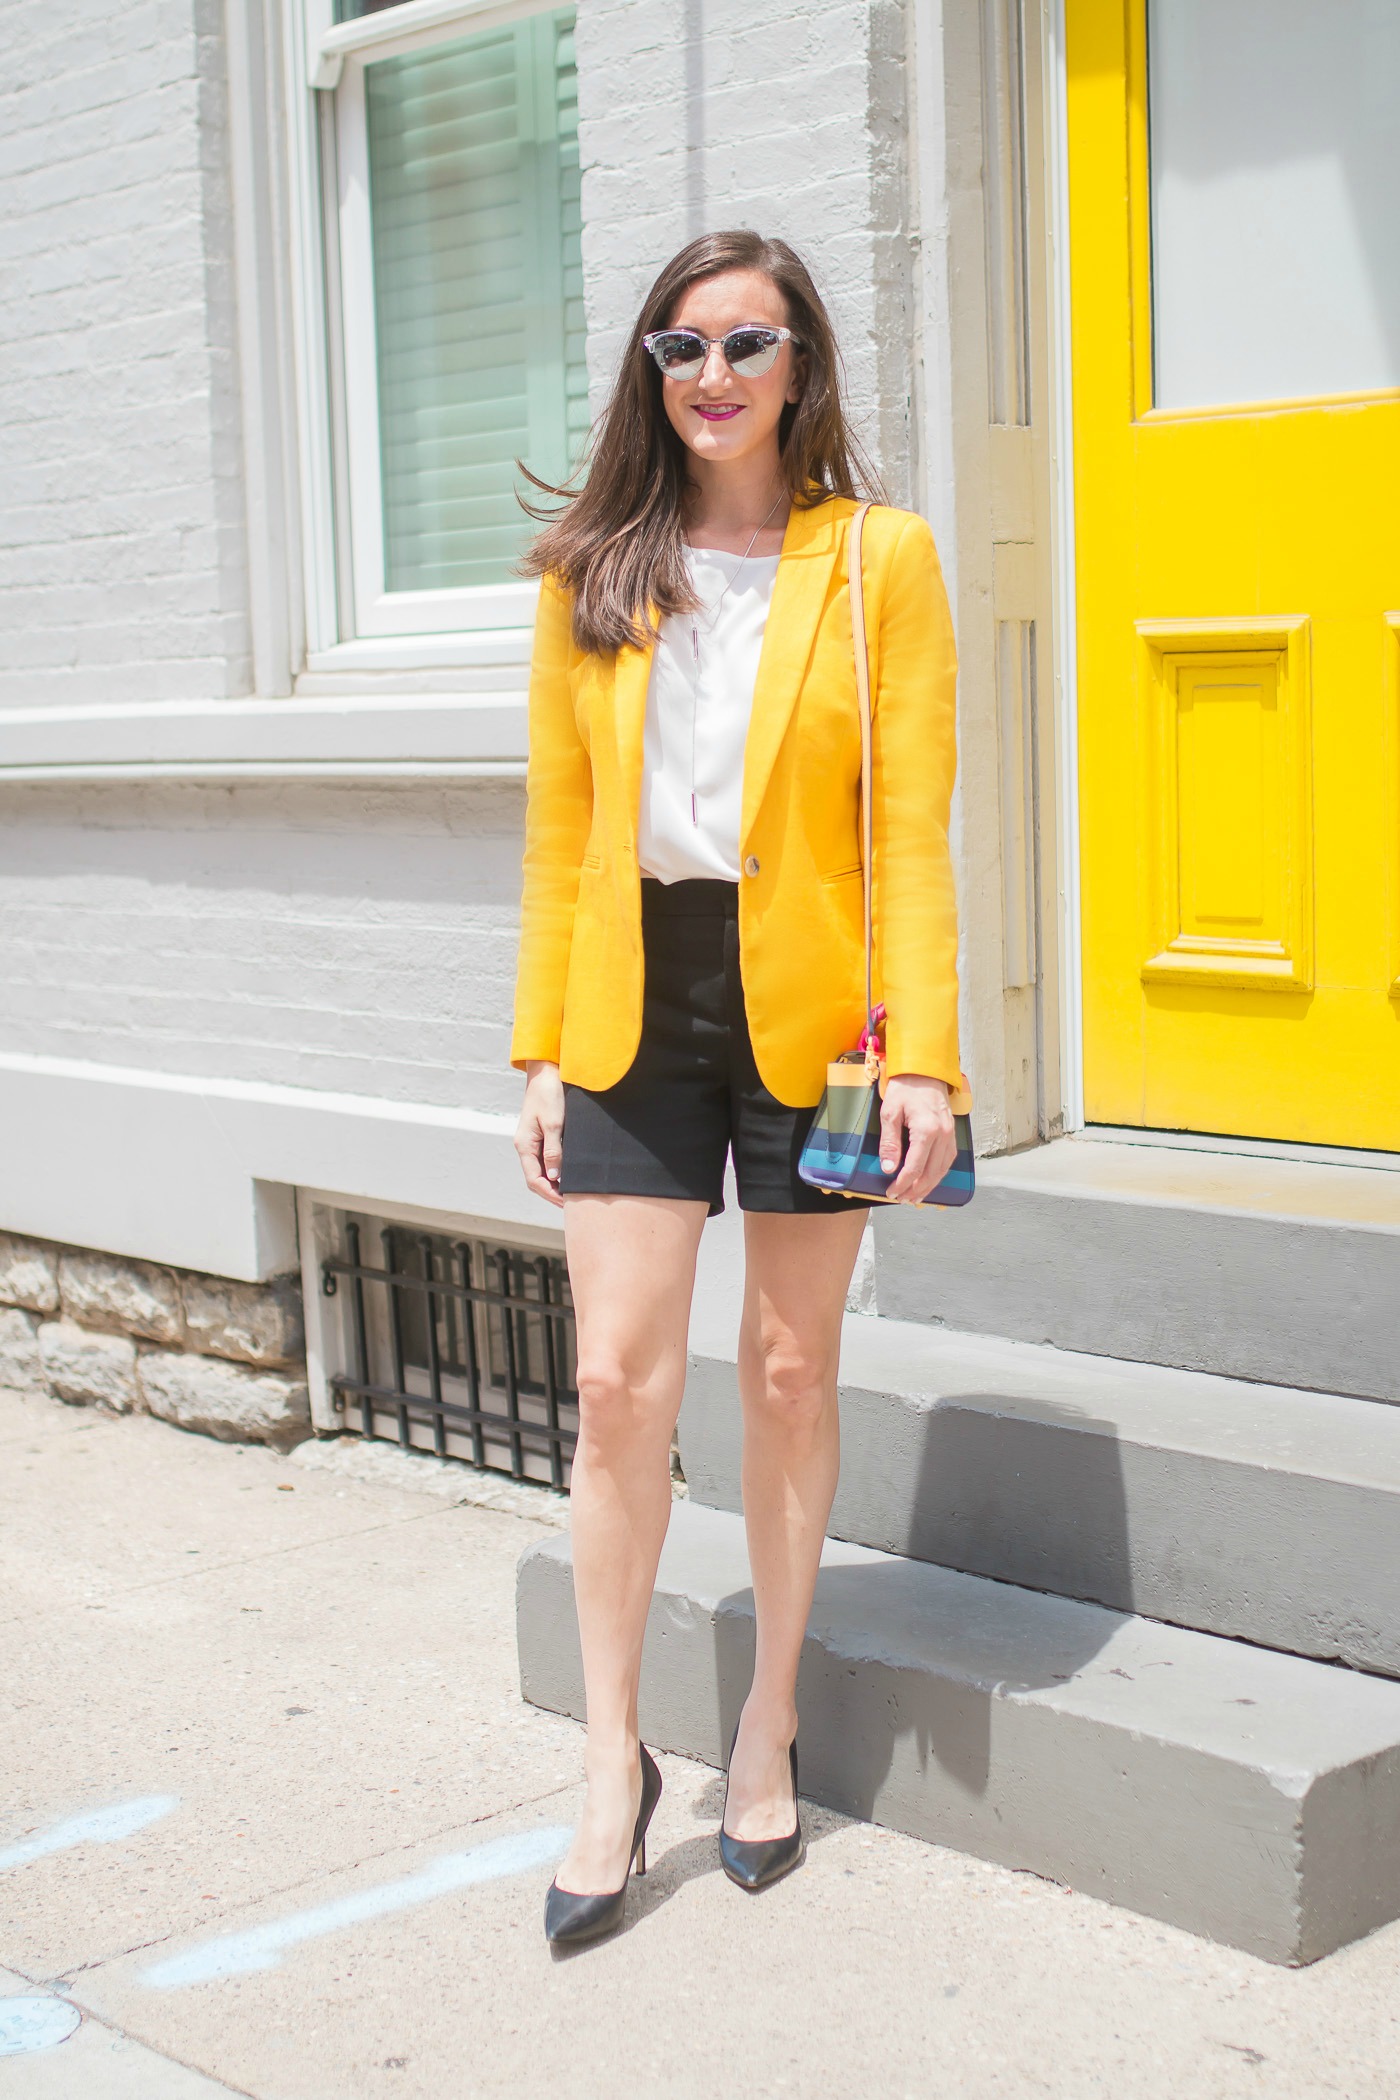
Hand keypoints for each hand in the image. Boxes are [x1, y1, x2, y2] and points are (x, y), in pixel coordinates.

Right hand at [515, 1061, 565, 1207]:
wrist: (547, 1071)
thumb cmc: (549, 1094)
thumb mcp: (554, 1123)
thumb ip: (554, 1151)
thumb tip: (555, 1177)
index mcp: (525, 1144)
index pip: (534, 1179)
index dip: (549, 1194)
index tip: (566, 1203)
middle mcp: (526, 1145)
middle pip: (536, 1177)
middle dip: (552, 1192)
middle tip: (572, 1202)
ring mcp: (533, 1140)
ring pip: (542, 1169)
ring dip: (555, 1181)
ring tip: (573, 1191)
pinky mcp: (541, 1133)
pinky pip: (547, 1157)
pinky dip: (557, 1168)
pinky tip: (570, 1172)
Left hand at [878, 1073, 955, 1203]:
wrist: (925, 1070)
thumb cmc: (906, 1087)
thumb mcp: (890, 1112)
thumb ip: (890, 1142)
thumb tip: (889, 1167)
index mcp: (926, 1129)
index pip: (915, 1167)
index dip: (903, 1184)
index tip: (892, 1192)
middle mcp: (942, 1134)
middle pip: (930, 1173)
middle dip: (915, 1190)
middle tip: (902, 1199)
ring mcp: (950, 1134)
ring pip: (942, 1170)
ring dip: (929, 1186)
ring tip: (915, 1196)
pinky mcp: (952, 1133)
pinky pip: (948, 1160)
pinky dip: (939, 1174)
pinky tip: (930, 1180)